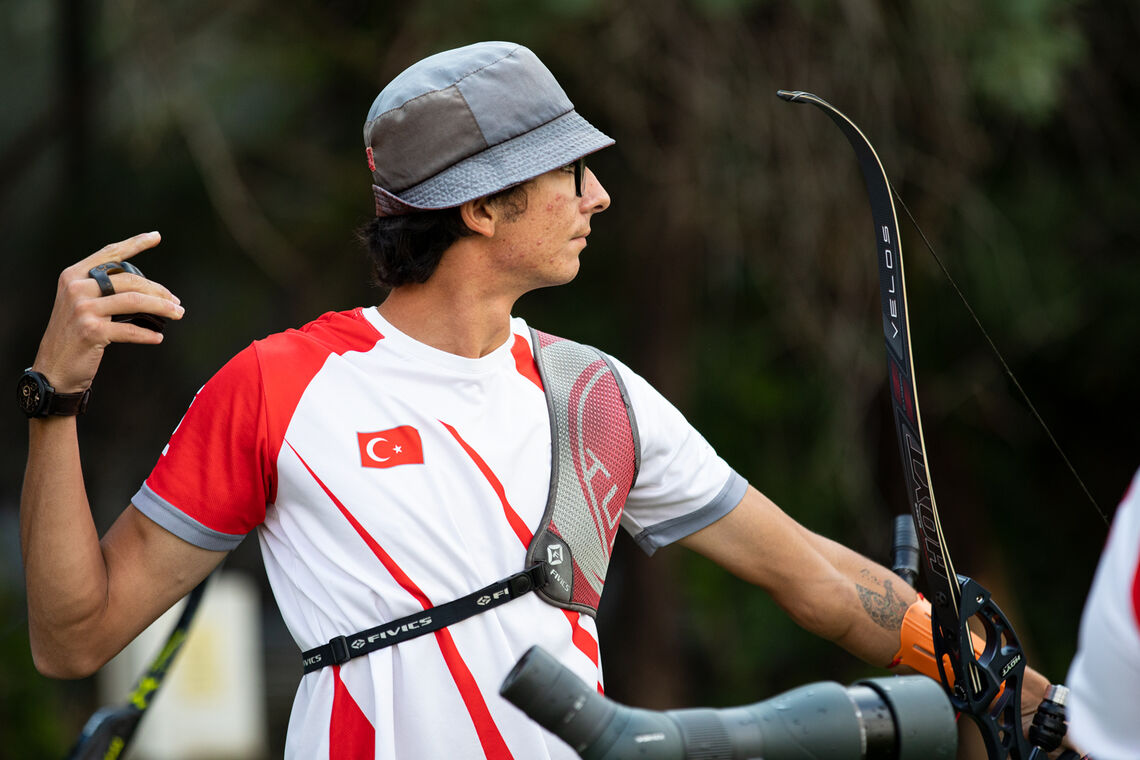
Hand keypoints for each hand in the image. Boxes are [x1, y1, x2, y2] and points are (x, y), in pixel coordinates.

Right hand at [31, 232, 184, 392]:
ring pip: (135, 301)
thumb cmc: (73, 336)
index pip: (109, 254)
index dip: (135, 243)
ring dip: (162, 308)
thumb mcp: (79, 304)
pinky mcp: (91, 331)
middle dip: (159, 291)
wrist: (53, 368)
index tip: (156, 236)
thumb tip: (144, 286)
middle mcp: (76, 288)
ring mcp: (83, 309)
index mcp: (73, 276)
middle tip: (176, 303)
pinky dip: (148, 334)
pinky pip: (130, 330)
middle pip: (130, 280)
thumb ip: (101, 289)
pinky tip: (157, 337)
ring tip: (177, 314)